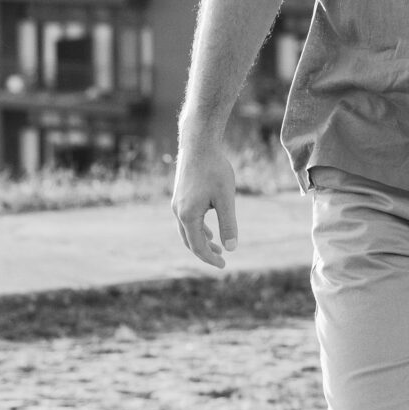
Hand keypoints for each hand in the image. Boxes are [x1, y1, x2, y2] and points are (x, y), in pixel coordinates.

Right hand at [172, 135, 239, 269]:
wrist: (198, 144)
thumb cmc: (215, 169)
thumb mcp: (226, 198)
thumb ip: (228, 224)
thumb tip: (231, 248)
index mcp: (188, 215)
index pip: (198, 246)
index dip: (210, 258)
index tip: (224, 265)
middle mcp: (178, 212)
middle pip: (189, 241)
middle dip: (205, 252)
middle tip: (221, 260)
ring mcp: (177, 204)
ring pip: (187, 230)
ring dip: (201, 240)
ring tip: (217, 247)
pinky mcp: (180, 196)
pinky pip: (187, 220)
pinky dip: (197, 228)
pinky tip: (209, 230)